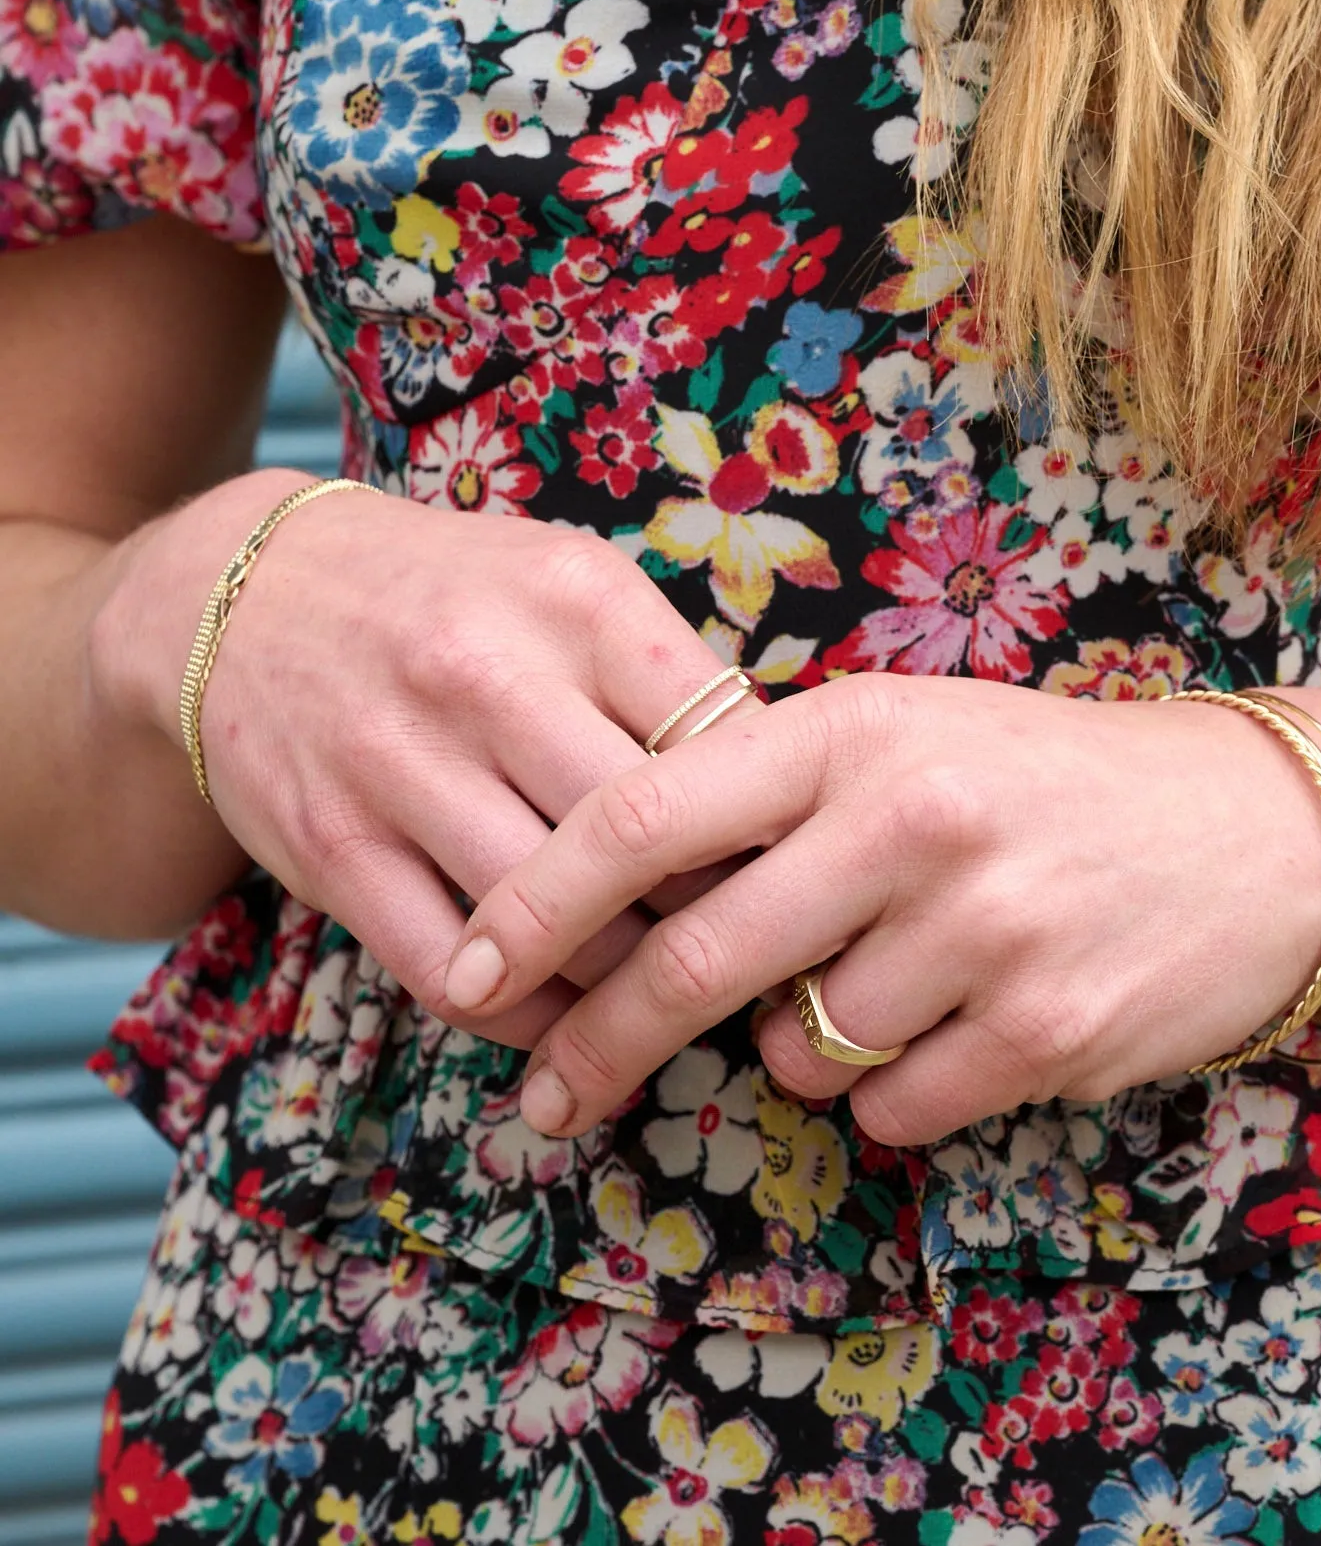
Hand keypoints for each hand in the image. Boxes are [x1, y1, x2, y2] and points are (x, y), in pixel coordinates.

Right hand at [93, 467, 760, 1042]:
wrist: (246, 591)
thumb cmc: (451, 598)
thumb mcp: (567, 583)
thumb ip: (667, 676)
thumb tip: (776, 796)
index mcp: (579, 602)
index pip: (724, 741)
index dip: (774, 824)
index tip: (790, 869)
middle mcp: (490, 675)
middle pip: (649, 844)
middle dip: (713, 918)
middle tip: (745, 955)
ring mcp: (401, 763)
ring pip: (558, 926)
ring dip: (625, 986)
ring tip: (667, 1002)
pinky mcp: (332, 846)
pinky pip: (453, 974)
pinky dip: (527, 1020)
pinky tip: (565, 1020)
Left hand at [447, 672, 1320, 1143]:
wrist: (1252, 832)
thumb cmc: (1047, 780)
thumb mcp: (911, 735)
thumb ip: (777, 794)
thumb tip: (630, 893)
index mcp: (854, 729)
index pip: (649, 811)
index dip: (538, 898)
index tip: (466, 967)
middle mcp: (911, 818)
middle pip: (695, 959)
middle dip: (599, 1041)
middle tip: (545, 1093)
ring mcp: (983, 929)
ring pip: (797, 1051)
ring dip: (801, 1046)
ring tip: (886, 983)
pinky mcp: (1044, 1030)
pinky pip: (892, 1107)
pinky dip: (891, 1090)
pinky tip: (958, 1027)